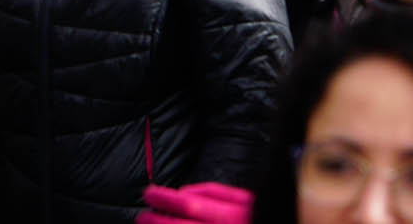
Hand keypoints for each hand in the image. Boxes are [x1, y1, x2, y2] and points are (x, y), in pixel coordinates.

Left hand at [138, 182, 252, 223]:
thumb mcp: (244, 199)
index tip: (149, 193)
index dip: (165, 199)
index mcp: (231, 216)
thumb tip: (182, 192)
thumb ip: (213, 193)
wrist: (270, 221)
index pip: (188, 205)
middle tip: (142, 217)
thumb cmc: (257, 217)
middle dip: (156, 222)